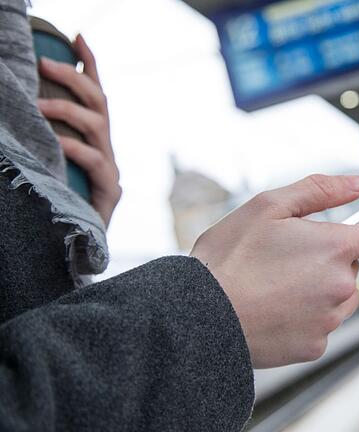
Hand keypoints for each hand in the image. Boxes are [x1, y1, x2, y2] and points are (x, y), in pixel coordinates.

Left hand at [37, 34, 120, 226]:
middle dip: (74, 78)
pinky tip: (57, 143)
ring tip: (38, 105)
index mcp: (94, 141)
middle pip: (100, 104)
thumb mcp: (52, 164)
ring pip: (98, 126)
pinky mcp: (109, 191)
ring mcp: (110, 170)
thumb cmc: (60, 206)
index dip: (89, 65)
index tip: (77, 36)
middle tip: (43, 64)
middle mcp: (105, 150)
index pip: (95, 95)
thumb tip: (26, 106)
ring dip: (67, 110)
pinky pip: (95, 161)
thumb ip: (49, 139)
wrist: (77, 250)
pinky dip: (75, 148)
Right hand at [191, 175, 358, 367]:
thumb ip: (320, 190)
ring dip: (320, 291)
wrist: (200, 317)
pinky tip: (274, 309)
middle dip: (331, 261)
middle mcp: (340, 286)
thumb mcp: (269, 206)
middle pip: (355, 269)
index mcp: (336, 248)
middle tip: (290, 257)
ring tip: (278, 285)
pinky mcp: (314, 347)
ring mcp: (328, 320)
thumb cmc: (229, 260)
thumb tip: (356, 184)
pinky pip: (320, 327)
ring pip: (340, 299)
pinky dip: (304, 318)